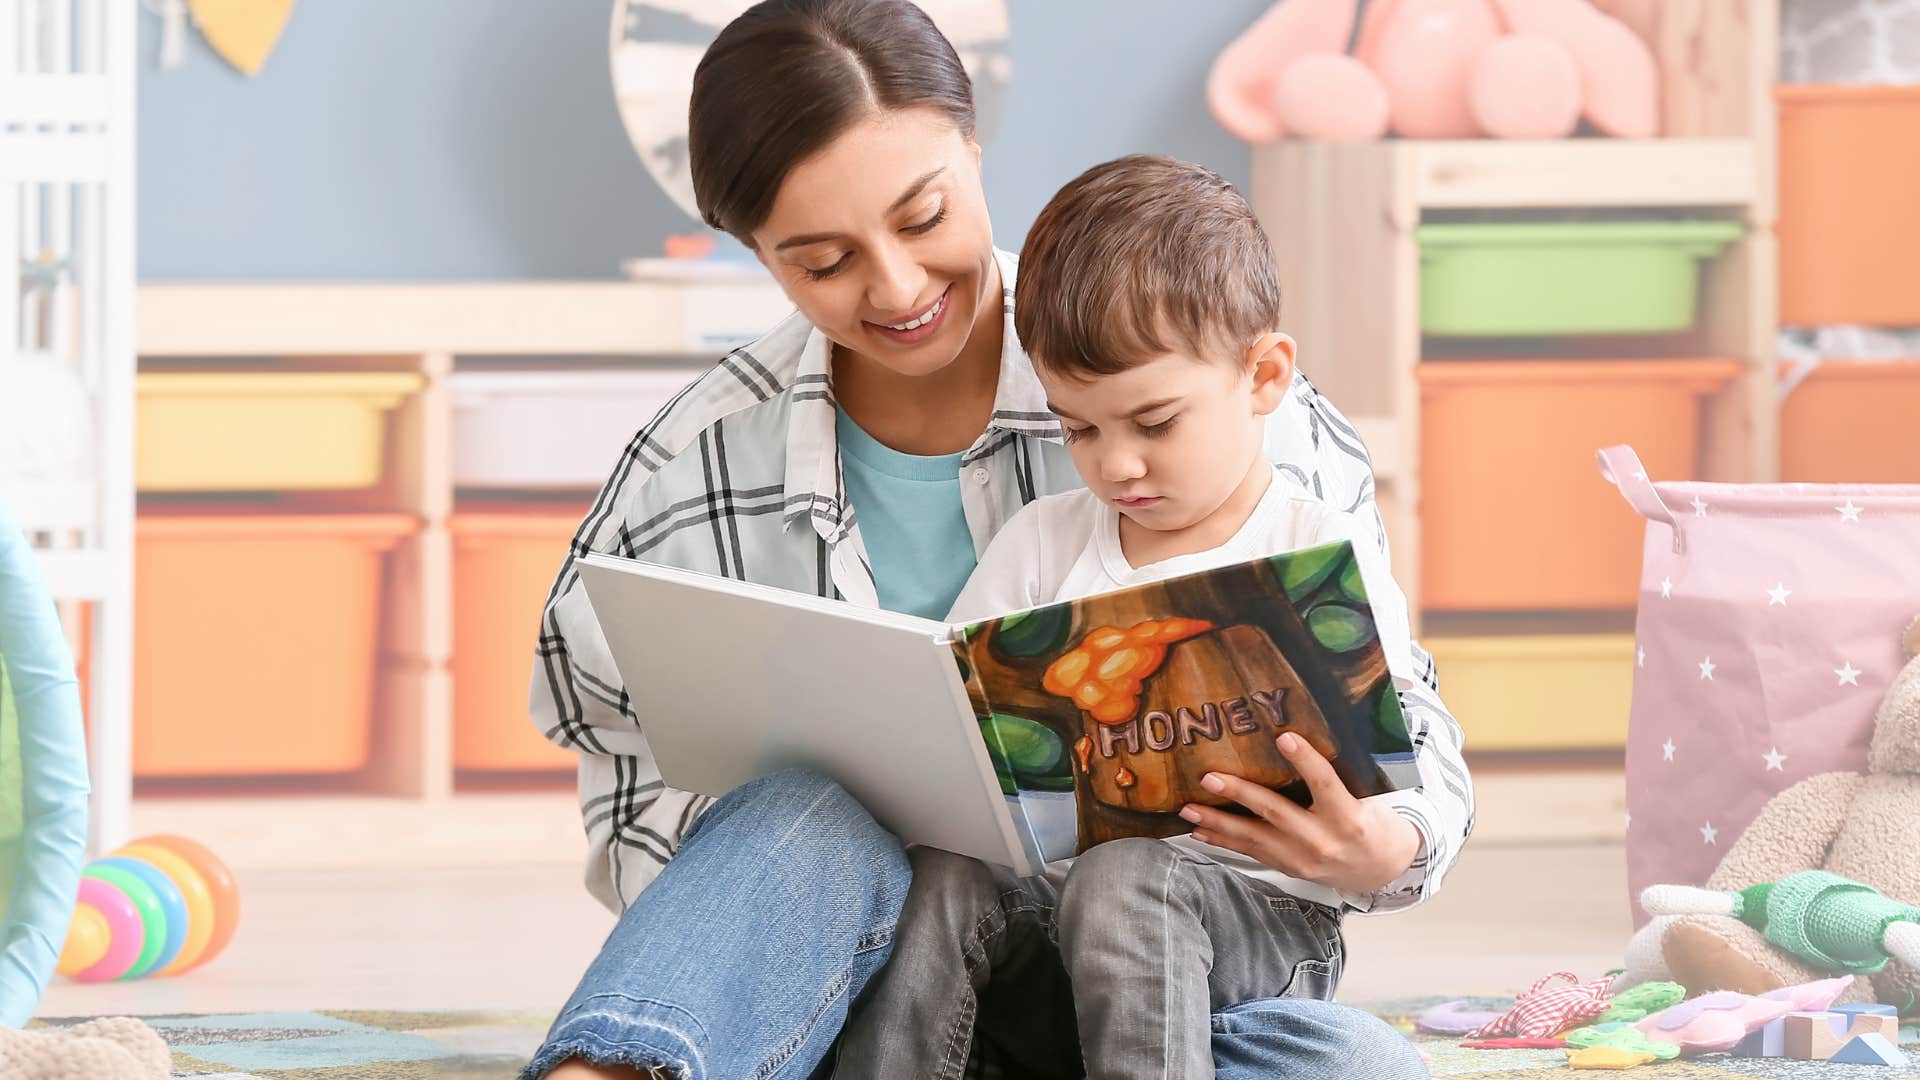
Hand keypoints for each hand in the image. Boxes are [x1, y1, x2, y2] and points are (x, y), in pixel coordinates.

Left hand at [1179, 732, 1420, 895]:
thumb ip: (1334, 776)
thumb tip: (1293, 735)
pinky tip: (1201, 830)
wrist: (1377, 869)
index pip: (1325, 783)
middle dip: (1240, 795)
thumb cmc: (1369, 822)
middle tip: (1209, 778)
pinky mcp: (1288, 869)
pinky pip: (1251, 853)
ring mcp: (1302, 859)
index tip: (1283, 737)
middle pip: (1276, 813)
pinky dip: (1224, 841)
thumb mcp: (1364, 798)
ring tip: (1189, 809)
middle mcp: (1322, 840)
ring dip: (1218, 823)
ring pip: (1254, 838)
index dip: (1305, 761)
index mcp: (1348, 817)